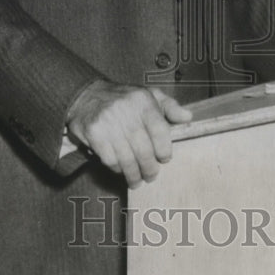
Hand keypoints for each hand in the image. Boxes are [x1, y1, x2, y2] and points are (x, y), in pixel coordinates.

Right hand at [66, 79, 192, 188]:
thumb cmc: (124, 99)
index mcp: (143, 100)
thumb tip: (187, 117)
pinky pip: (110, 160)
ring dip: (134, 174)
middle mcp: (126, 110)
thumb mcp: (149, 95)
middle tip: (151, 176)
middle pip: (144, 150)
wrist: (87, 95)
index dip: (164, 150)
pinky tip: (121, 169)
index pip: (160, 131)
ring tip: (137, 180)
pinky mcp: (94, 133)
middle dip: (149, 168)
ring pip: (127, 159)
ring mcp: (108, 122)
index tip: (164, 159)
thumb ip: (170, 106)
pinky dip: (117, 168)